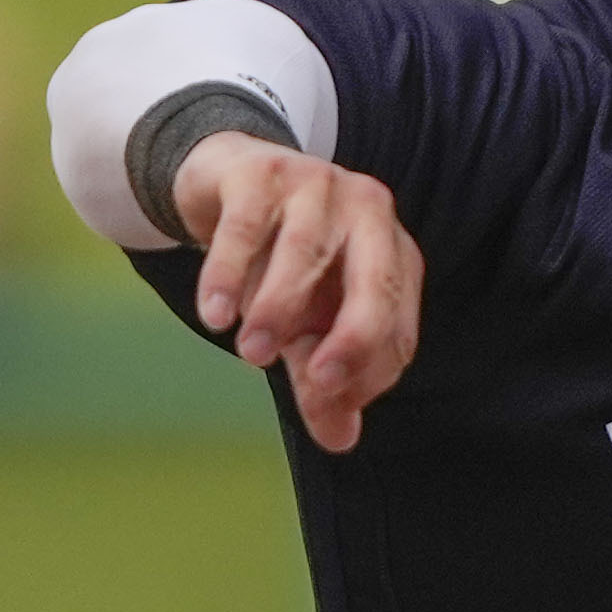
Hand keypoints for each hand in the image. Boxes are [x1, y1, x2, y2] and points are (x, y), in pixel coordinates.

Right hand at [177, 139, 425, 449]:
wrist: (227, 179)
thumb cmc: (279, 260)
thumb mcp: (304, 325)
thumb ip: (321, 382)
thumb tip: (340, 441)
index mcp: (394, 255)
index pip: (396, 327)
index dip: (367, 371)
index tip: (323, 397)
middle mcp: (369, 213)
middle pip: (378, 284)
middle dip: (352, 340)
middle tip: (315, 384)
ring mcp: (319, 184)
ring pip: (306, 254)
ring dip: (278, 311)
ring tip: (251, 354)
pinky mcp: (263, 171)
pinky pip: (246, 230)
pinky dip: (228, 275)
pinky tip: (214, 315)